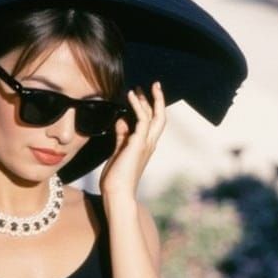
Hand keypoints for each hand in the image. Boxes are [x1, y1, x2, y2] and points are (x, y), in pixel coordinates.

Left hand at [99, 82, 165, 199]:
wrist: (117, 193)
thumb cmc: (117, 177)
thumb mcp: (119, 152)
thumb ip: (122, 136)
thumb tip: (121, 121)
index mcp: (145, 146)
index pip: (153, 123)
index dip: (151, 107)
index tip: (144, 94)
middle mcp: (149, 143)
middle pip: (160, 117)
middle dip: (158, 99)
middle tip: (153, 84)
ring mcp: (145, 144)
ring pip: (154, 116)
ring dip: (146, 100)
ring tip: (138, 88)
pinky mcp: (138, 144)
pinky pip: (142, 120)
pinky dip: (137, 106)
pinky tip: (130, 97)